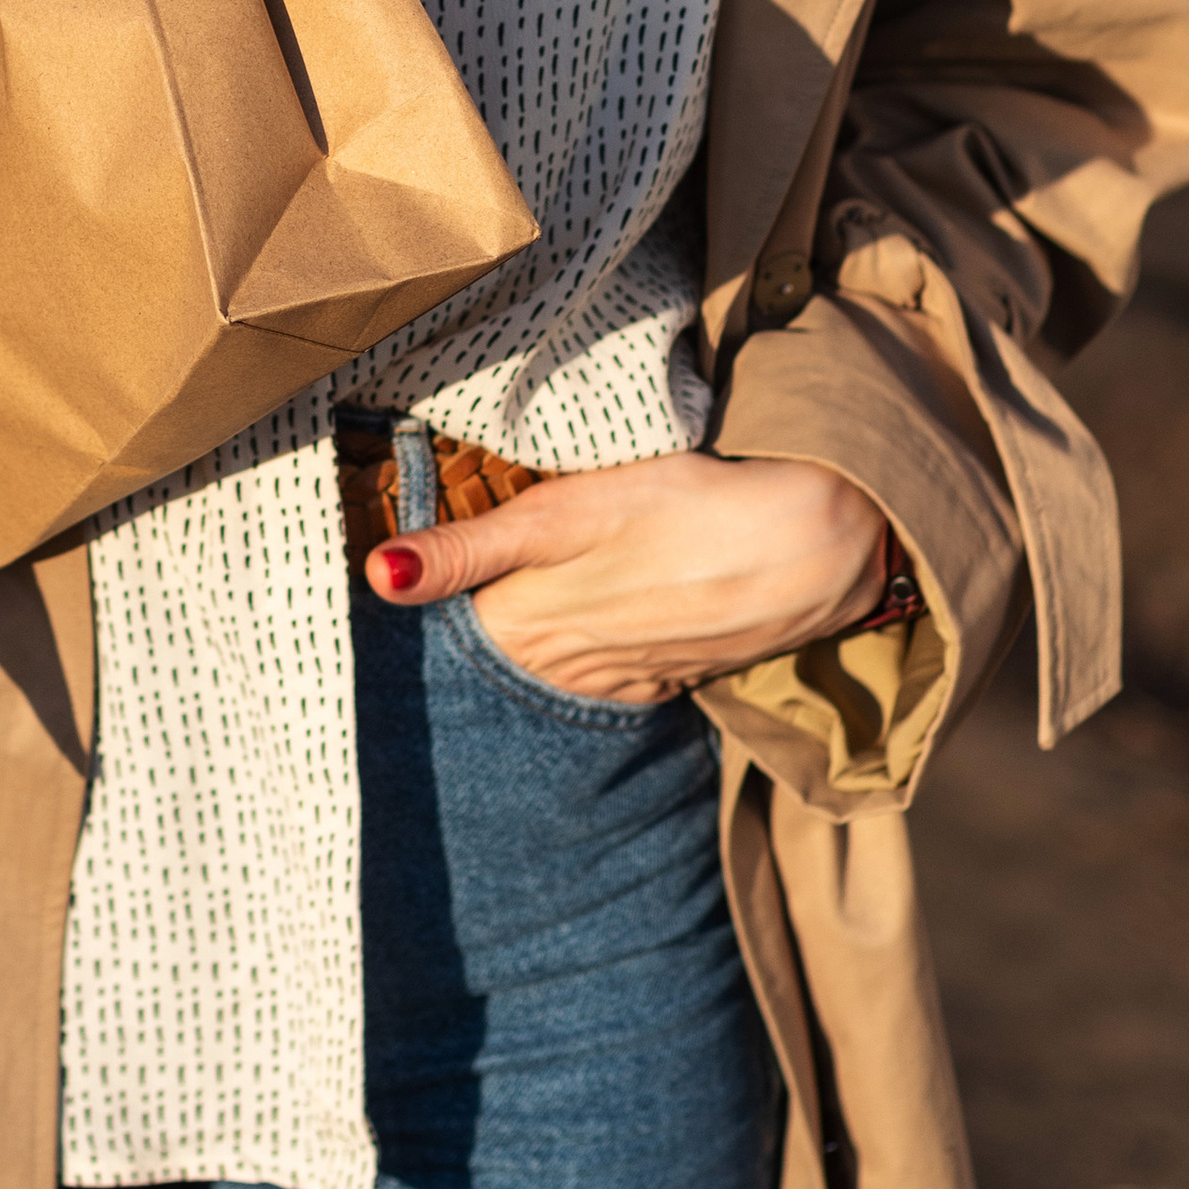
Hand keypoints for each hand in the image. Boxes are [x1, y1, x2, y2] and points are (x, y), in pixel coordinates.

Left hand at [365, 451, 890, 703]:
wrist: (811, 545)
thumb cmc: (681, 510)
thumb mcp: (562, 516)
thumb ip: (466, 549)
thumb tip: (377, 579)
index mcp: (526, 628)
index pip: (449, 623)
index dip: (431, 588)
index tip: (408, 564)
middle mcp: (568, 671)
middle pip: (500, 648)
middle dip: (481, 614)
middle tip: (466, 566)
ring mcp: (626, 678)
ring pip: (554, 662)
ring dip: (541, 633)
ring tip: (542, 584)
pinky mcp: (674, 674)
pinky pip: (613, 671)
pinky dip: (599, 645)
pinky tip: (604, 609)